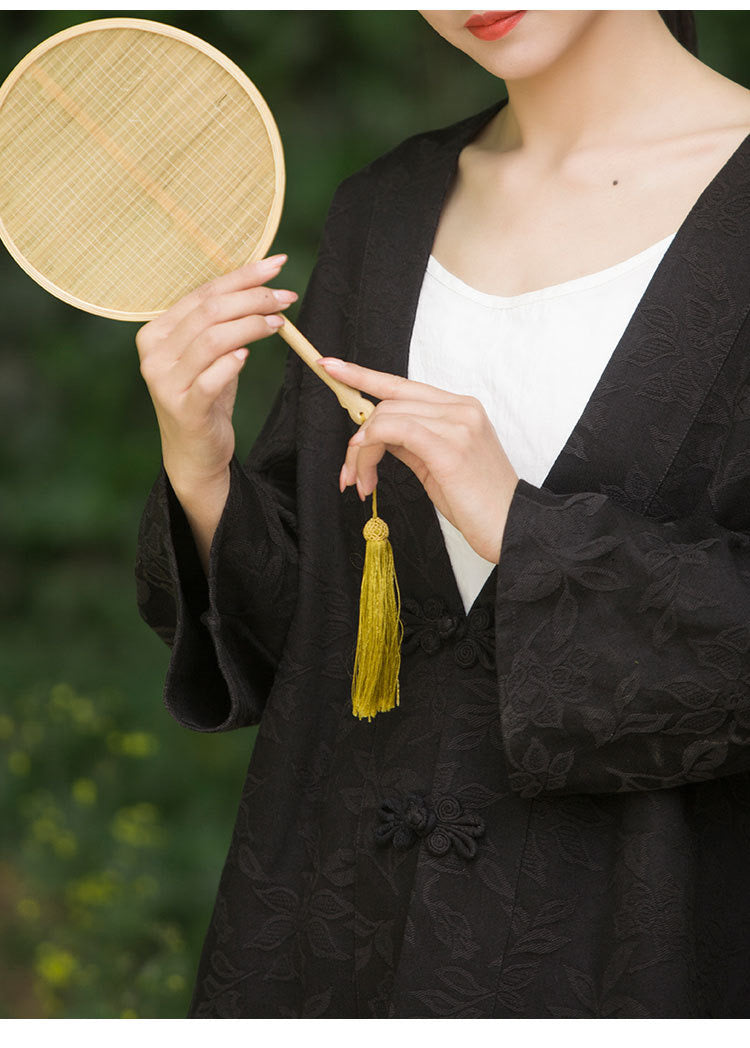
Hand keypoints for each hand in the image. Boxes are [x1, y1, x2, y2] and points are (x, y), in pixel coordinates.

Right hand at [136, 255, 296, 568]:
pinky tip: (249, 355)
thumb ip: (222, 322)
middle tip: (285, 297)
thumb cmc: (206, 397)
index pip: (202, 293)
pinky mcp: (183, 409)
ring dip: (251, 325)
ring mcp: (164, 382)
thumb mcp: (211, 355)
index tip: (277, 265)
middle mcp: (154, 353)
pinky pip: (210, 378)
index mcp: (155, 332)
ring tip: (279, 323)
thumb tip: (261, 281)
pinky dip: (232, 363)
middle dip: (253, 298)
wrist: (194, 453)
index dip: (241, 276)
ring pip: (212, 339)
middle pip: (209, 312)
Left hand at [319, 359, 518, 563]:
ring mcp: (457, 424)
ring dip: (361, 452)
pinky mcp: (449, 446)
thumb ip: (409, 442)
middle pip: (388, 403)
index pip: (402, 384)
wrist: (512, 526)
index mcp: (460, 408)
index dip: (363, 374)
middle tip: (349, 473)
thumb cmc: (477, 503)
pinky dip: (372, 445)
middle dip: (358, 439)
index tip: (330, 366)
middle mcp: (460, 408)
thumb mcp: (437, 465)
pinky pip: (395, 430)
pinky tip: (365, 467)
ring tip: (361, 482)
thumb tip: (376, 433)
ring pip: (385, 417)